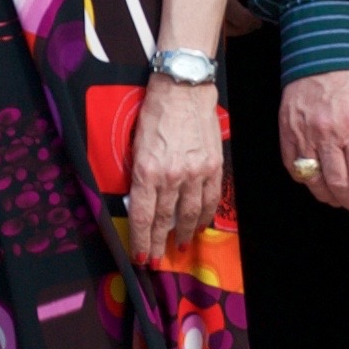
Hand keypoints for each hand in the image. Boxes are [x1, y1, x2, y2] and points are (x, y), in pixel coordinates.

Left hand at [128, 79, 228, 251]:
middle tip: (157, 258)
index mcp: (147, 170)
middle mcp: (172, 176)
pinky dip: (204, 216)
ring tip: (179, 246)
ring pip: (190, 213)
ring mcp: (196, 172)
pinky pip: (210, 199)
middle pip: (165, 220)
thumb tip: (141, 202)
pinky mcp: (214, 166)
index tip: (141, 257)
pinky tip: (199, 225)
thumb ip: (138, 175)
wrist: (183, 89)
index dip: (142, 240)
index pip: (144, 216)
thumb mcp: (135, 145)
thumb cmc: (154, 113)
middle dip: (159, 243)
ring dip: (183, 233)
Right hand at [275, 68, 348, 219]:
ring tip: (342, 200)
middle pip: (339, 185)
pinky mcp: (287, 132)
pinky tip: (318, 183)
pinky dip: (306, 180)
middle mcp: (328, 136)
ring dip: (330, 197)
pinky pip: (293, 167)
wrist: (322, 53)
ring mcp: (304, 135)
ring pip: (315, 181)